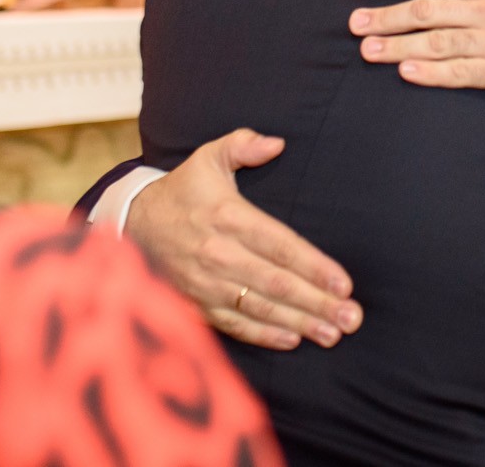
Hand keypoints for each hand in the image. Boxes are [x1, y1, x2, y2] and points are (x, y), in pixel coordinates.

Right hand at [125, 129, 361, 350]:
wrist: (133, 224)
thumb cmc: (182, 190)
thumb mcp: (208, 158)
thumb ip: (241, 146)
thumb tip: (276, 143)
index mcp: (228, 217)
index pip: (280, 245)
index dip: (313, 266)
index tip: (343, 283)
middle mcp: (219, 254)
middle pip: (276, 283)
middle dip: (317, 302)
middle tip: (351, 317)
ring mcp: (206, 284)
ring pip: (259, 308)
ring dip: (299, 323)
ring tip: (332, 334)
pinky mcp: (195, 305)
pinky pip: (233, 325)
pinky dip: (263, 335)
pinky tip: (292, 341)